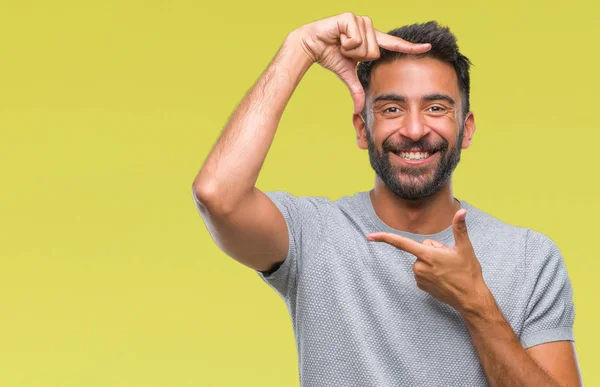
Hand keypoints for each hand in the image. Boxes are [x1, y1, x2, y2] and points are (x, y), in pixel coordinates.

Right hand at [290, 13, 430, 113]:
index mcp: (372, 41)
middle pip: (375, 51)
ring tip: (340, 43)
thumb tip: (359, 109)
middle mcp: (369, 29)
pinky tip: (337, 36)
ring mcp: (361, 21)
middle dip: (358, 56)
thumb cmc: (330, 55)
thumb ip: (356, 89)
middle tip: (345, 50)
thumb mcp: (347, 74)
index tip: (428, 47)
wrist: (311, 45)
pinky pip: (355, 38)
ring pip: (367, 46)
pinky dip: (344, 42)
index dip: (411, 47)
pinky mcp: (351, 18)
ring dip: (350, 49)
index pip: (395, 45)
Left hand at [366, 209, 489, 313]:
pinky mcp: (420, 286)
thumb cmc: (468, 273)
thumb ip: (460, 228)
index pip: (401, 243)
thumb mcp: (465, 248)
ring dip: (432, 262)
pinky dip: (431, 272)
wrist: (470, 298)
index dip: (384, 238)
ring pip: (421, 260)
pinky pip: (422, 271)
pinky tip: (443, 277)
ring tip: (447, 269)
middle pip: (420, 249)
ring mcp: (419, 278)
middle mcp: (419, 267)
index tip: (369, 236)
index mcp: (427, 256)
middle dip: (432, 251)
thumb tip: (462, 211)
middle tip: (448, 260)